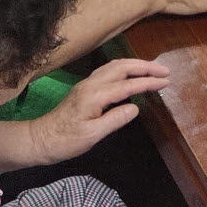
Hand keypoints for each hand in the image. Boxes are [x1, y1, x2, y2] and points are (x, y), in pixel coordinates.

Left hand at [25, 57, 171, 164]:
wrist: (40, 140)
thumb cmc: (65, 141)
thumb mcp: (92, 135)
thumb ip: (115, 119)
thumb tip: (135, 107)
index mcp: (95, 95)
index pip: (128, 84)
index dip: (148, 82)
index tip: (166, 81)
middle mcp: (91, 84)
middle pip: (122, 67)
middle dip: (145, 66)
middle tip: (165, 71)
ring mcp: (87, 84)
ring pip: (114, 66)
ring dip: (135, 65)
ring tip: (152, 69)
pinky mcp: (84, 89)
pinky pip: (108, 71)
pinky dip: (124, 69)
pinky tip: (130, 75)